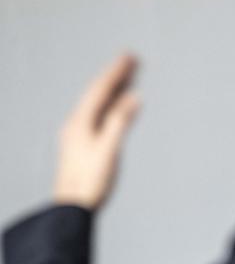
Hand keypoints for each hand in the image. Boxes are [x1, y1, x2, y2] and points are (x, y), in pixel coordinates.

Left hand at [53, 54, 140, 209]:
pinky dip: (110, 106)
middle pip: (97, 94)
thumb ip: (120, 122)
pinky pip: (98, 116)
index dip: (117, 72)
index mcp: (80, 122)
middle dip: (115, 76)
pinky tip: (116, 107)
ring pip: (97, 105)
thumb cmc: (90, 181)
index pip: (101, 90)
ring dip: (113, 90)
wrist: (72, 206)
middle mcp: (76, 124)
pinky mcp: (82, 144)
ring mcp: (78, 134)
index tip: (131, 57)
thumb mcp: (109, 150)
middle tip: (132, 61)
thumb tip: (133, 98)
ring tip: (128, 78)